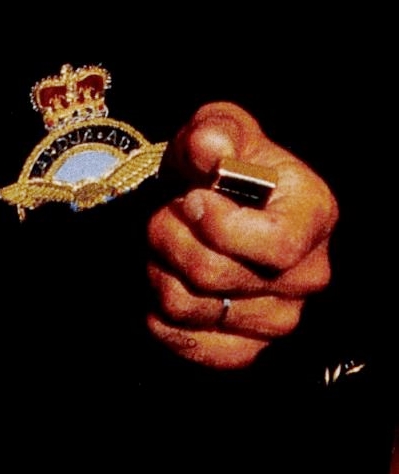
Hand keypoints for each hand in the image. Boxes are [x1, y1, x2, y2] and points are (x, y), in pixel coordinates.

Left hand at [145, 100, 335, 369]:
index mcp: (314, 215)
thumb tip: (210, 149)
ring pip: (191, 306)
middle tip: (165, 214)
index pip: (276, 245)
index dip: (222, 227)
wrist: (208, 201)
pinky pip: (194, 347)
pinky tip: (167, 282)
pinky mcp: (249, 347)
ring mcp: (281, 316)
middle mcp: (307, 273)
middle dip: (169, 236)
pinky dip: (163, 316)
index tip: (192, 199)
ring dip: (159, 270)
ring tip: (166, 244)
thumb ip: (216, 130)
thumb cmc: (221, 164)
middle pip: (218, 274)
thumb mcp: (220, 127)